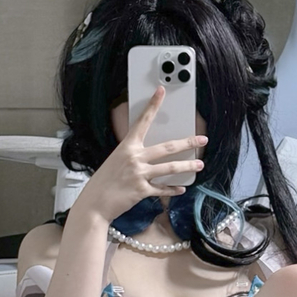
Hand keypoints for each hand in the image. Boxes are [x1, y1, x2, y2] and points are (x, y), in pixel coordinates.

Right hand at [76, 87, 207, 224]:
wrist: (94, 204)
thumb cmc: (103, 182)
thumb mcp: (116, 161)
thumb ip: (133, 156)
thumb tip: (149, 156)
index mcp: (126, 146)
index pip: (142, 121)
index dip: (152, 105)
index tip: (161, 92)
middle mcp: (134, 158)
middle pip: (167, 147)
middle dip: (188, 142)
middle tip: (202, 139)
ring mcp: (139, 174)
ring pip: (170, 167)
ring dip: (188, 166)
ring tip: (200, 164)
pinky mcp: (142, 190)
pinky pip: (162, 189)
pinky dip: (173, 189)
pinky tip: (181, 189)